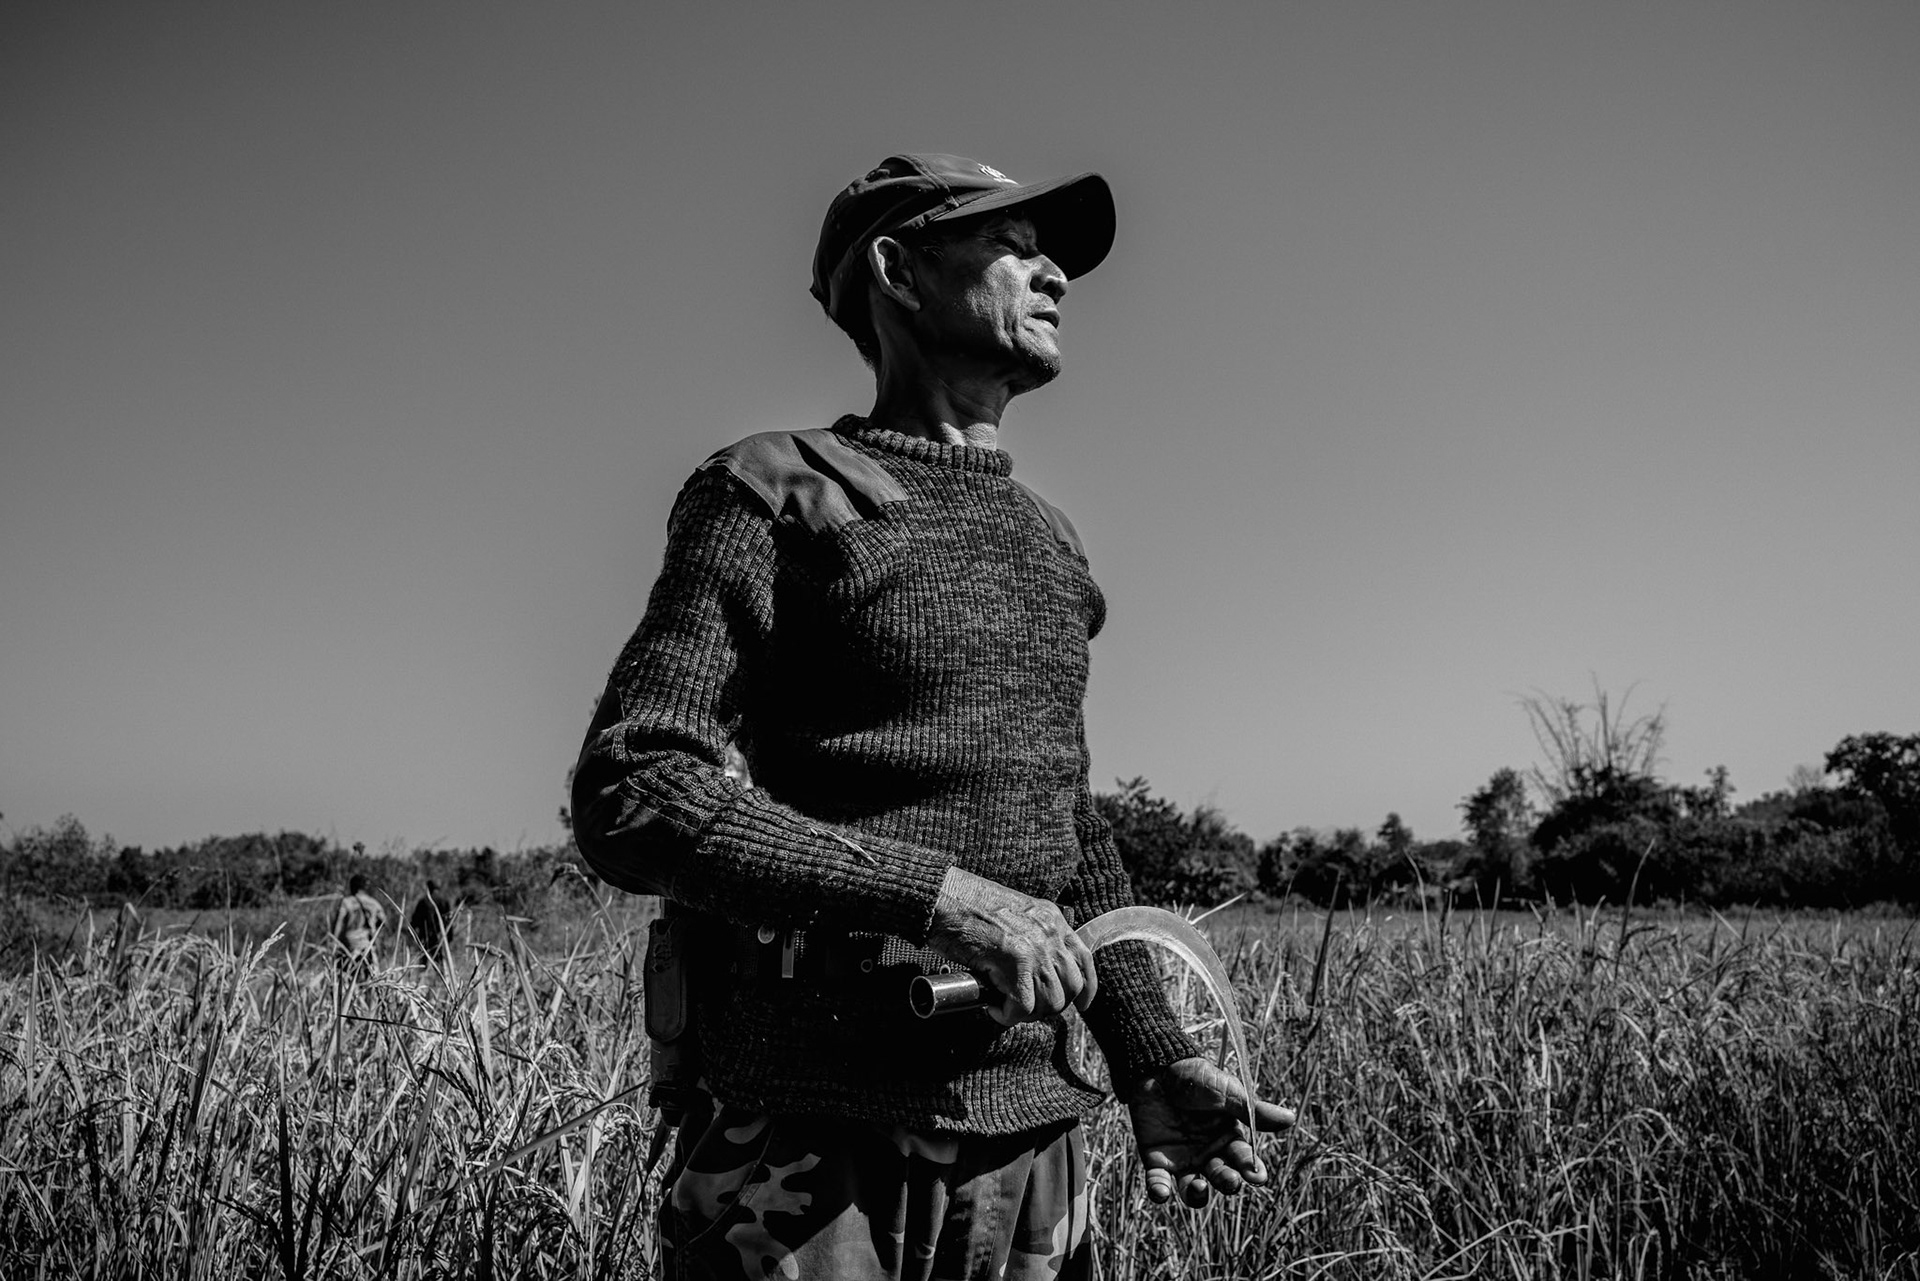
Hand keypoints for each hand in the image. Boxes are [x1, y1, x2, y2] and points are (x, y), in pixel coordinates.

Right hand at [925, 867, 1097, 1024]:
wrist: (943, 898)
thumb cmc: (967, 907)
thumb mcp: (1014, 914)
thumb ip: (1032, 935)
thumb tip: (1037, 971)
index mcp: (1051, 919)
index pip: (1084, 960)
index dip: (1086, 989)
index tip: (1081, 1004)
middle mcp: (1048, 933)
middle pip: (1070, 987)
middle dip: (1050, 1005)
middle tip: (1024, 1006)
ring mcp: (1033, 948)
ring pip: (1049, 1001)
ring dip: (1029, 1012)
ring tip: (1006, 1006)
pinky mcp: (1013, 964)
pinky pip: (1023, 1007)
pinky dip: (1009, 1015)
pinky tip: (994, 1007)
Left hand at [1123, 1056, 1294, 1207]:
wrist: (1157, 1067)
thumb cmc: (1196, 1077)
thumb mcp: (1227, 1092)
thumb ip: (1254, 1111)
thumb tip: (1291, 1118)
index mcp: (1228, 1139)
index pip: (1245, 1162)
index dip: (1252, 1171)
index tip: (1256, 1176)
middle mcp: (1208, 1154)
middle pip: (1222, 1179)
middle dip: (1228, 1183)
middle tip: (1229, 1179)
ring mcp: (1182, 1160)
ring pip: (1193, 1191)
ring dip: (1196, 1196)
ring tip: (1198, 1186)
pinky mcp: (1157, 1161)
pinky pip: (1159, 1184)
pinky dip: (1159, 1192)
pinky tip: (1161, 1192)